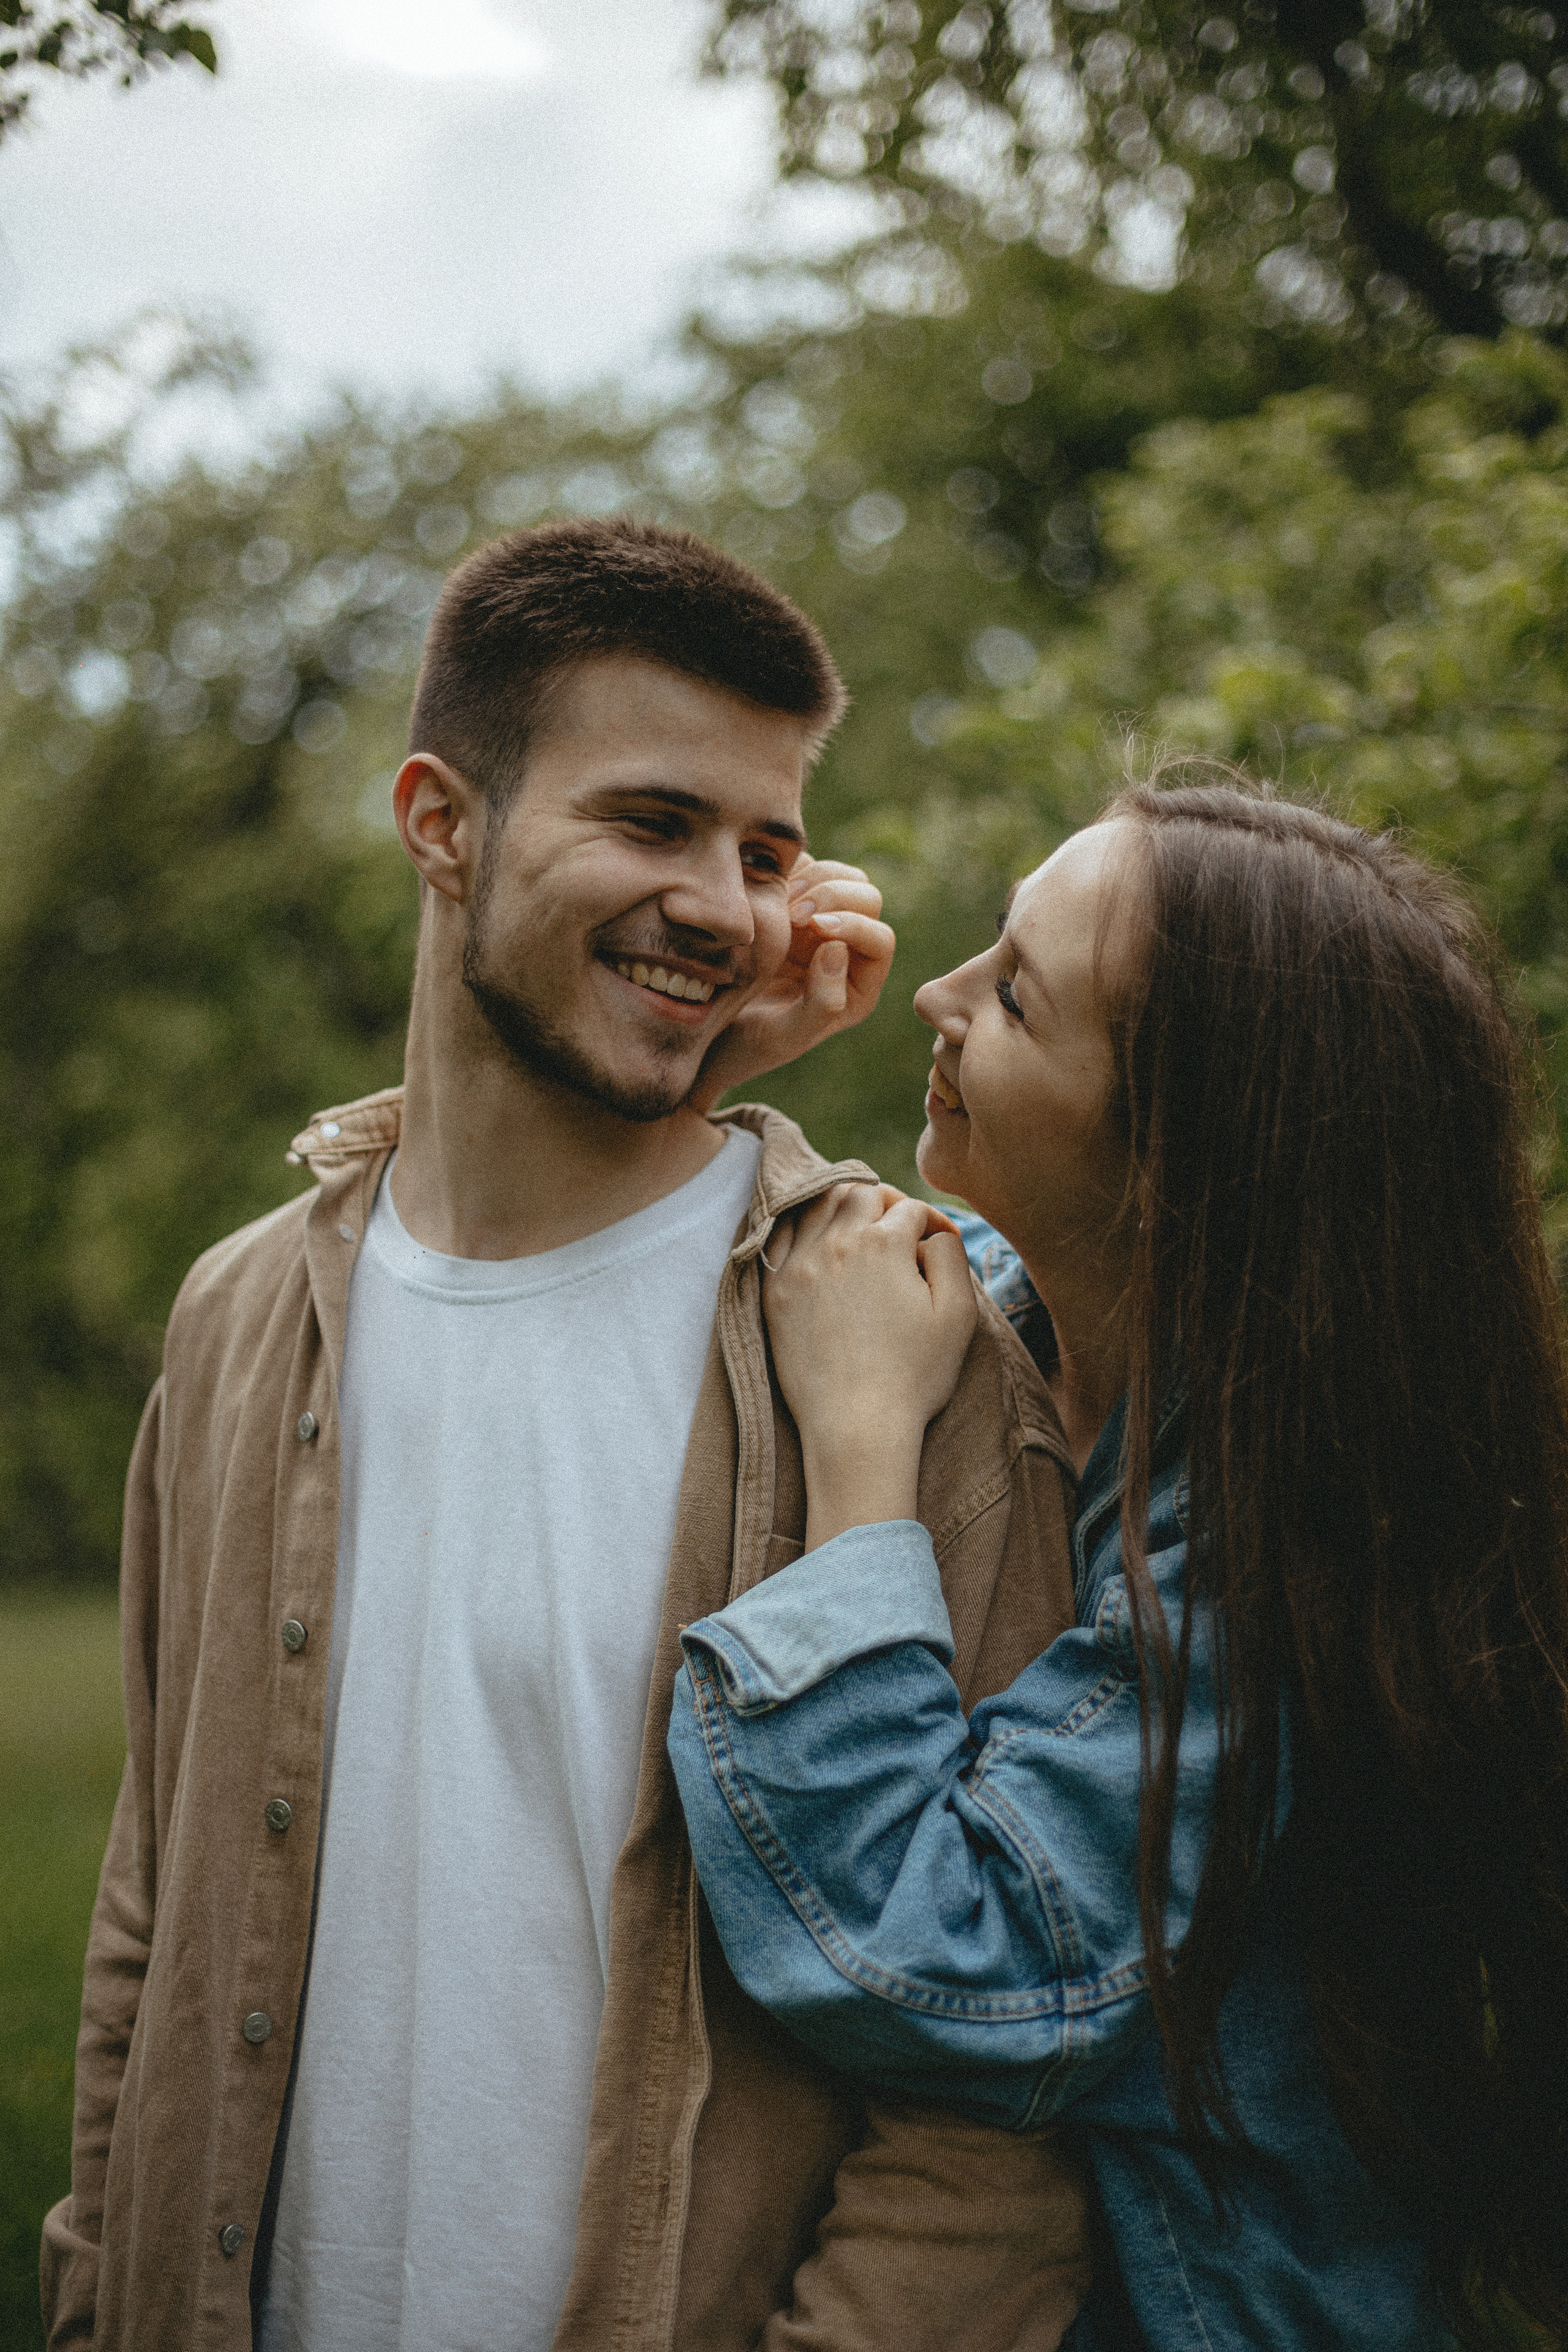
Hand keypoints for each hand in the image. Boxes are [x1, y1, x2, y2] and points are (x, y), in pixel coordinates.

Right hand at [686, 858, 895, 1113]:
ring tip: (776, 900)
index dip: (853, 925)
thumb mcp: (784, 1038)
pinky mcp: (785, 902)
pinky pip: (800, 868)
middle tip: (793, 911)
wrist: (700, 1034)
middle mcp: (843, 949)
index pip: (879, 940)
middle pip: (866, 899)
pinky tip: (758, 887)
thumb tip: (838, 950)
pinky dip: (784, 867)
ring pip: (840, 876)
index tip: (814, 927)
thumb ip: (822, 1004)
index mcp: (856, 984)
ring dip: (812, 877)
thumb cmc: (745, 1045)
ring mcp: (814, 922)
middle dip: (833, 895)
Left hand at [763, 1183, 978, 1550]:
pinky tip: (815, 1239)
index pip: (911, 1208)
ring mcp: (799, 1265)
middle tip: (899, 1228)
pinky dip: (798, 1224)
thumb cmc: (915, 1375)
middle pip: (861, 1194)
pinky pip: (778, 1234)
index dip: (931, 1222)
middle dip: (886, 1203)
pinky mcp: (774, 1291)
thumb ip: (950, 1256)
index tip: (937, 1245)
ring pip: (818, 1205)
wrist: (856, 1427)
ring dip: (843, 1206)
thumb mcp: (959, 1314)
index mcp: (884, 1244)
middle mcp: (837, 1243)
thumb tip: (933, 1232)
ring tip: (858, 1227)